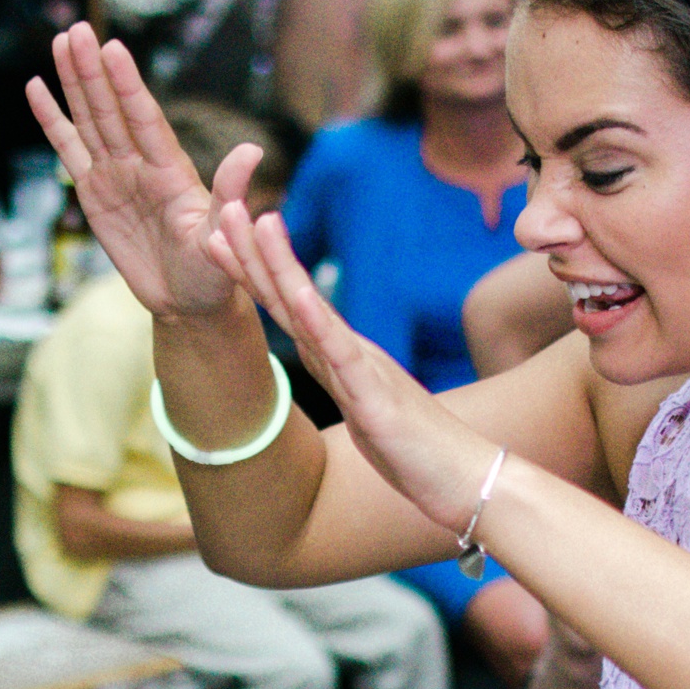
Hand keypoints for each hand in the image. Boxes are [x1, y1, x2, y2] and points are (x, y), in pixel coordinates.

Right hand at [27, 24, 257, 320]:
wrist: (189, 300)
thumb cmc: (213, 271)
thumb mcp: (223, 235)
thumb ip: (230, 192)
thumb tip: (252, 151)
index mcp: (171, 169)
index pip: (144, 120)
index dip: (128, 86)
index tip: (113, 50)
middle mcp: (141, 162)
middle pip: (111, 110)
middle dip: (93, 71)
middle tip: (78, 31)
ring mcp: (115, 174)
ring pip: (90, 119)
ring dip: (74, 82)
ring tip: (62, 41)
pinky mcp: (93, 193)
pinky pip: (69, 150)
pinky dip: (54, 122)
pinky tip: (38, 89)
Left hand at [206, 199, 499, 534]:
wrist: (468, 482)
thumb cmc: (422, 455)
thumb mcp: (370, 418)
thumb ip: (351, 390)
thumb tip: (334, 373)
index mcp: (345, 362)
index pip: (291, 310)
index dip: (255, 274)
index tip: (220, 237)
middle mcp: (351, 357)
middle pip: (293, 298)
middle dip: (255, 254)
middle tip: (223, 206)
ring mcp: (364, 373)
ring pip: (314, 314)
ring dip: (283, 267)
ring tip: (258, 222)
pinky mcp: (377, 401)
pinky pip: (344, 358)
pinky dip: (319, 323)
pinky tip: (299, 294)